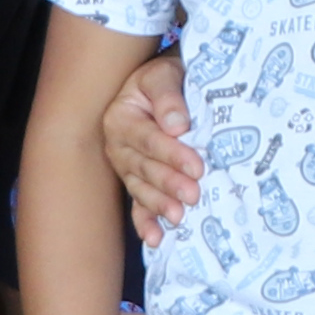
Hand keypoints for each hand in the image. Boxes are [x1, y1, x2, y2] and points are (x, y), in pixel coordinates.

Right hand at [99, 51, 204, 230]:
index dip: (172, 154)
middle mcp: (118, 145)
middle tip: (194, 195)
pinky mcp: (135, 181)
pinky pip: (137, 204)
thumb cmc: (166, 78)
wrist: (164, 84)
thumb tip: (176, 125)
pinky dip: (145, 222)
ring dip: (159, 205)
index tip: (197, 166)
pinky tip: (155, 239)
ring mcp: (125, 167)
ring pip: (141, 189)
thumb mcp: (164, 74)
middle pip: (145, 168)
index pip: (149, 139)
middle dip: (169, 183)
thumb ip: (168, 95)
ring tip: (179, 217)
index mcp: (121, 118)